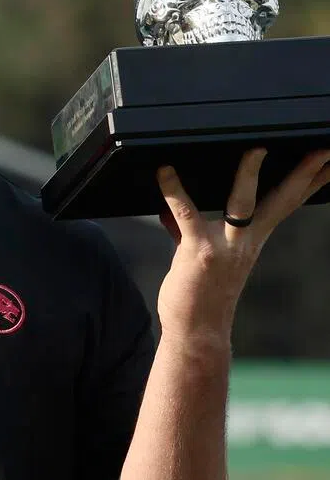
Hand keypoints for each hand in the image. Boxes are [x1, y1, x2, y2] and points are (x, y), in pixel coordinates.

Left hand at [155, 148, 329, 338]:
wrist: (197, 331)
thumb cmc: (200, 295)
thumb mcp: (202, 257)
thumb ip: (188, 231)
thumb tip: (169, 214)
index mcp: (254, 240)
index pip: (288, 204)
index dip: (311, 182)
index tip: (329, 161)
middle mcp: (247, 241)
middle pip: (282, 200)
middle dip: (305, 174)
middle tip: (323, 149)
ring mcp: (225, 246)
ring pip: (244, 203)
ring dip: (250, 174)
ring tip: (257, 148)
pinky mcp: (197, 250)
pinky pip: (186, 213)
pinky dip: (173, 190)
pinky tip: (165, 171)